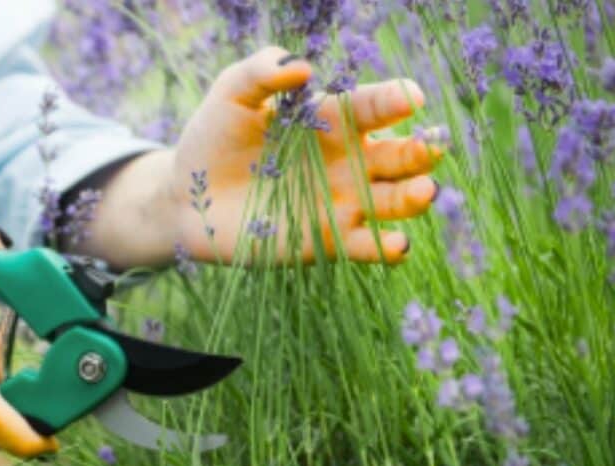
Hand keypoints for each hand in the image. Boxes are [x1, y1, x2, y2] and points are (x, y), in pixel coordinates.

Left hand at [173, 46, 442, 264]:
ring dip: (414, 196)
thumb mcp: (232, 94)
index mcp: (333, 119)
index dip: (396, 99)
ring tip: (423, 191)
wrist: (187, 198)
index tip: (411, 98)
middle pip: (400, 155)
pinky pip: (368, 247)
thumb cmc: (213, 139)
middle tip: (427, 148)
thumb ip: (261, 70)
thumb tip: (301, 68)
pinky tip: (395, 245)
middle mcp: (348, 160)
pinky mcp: (329, 240)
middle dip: (419, 151)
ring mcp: (343, 201)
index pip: (375, 106)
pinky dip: (388, 248)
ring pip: (396, 200)